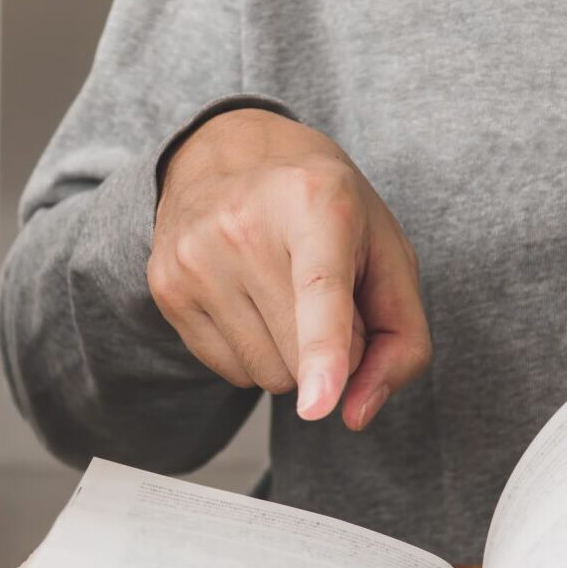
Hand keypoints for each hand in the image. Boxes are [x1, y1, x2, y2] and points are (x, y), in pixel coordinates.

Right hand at [147, 108, 430, 428]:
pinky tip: (249, 300)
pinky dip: (253, 352)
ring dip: (288, 355)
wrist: (225, 153)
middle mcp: (244, 227)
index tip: (319, 406)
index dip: (324, 353)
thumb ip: (401, 338)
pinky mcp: (165, 287)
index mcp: (314, 201)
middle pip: (300, 357)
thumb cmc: (321, 206)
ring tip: (281, 291)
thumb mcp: (387, 251)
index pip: (320, 293)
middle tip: (322, 293)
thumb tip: (356, 414)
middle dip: (328, 351)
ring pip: (265, 375)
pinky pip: (230, 371)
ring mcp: (195, 259)